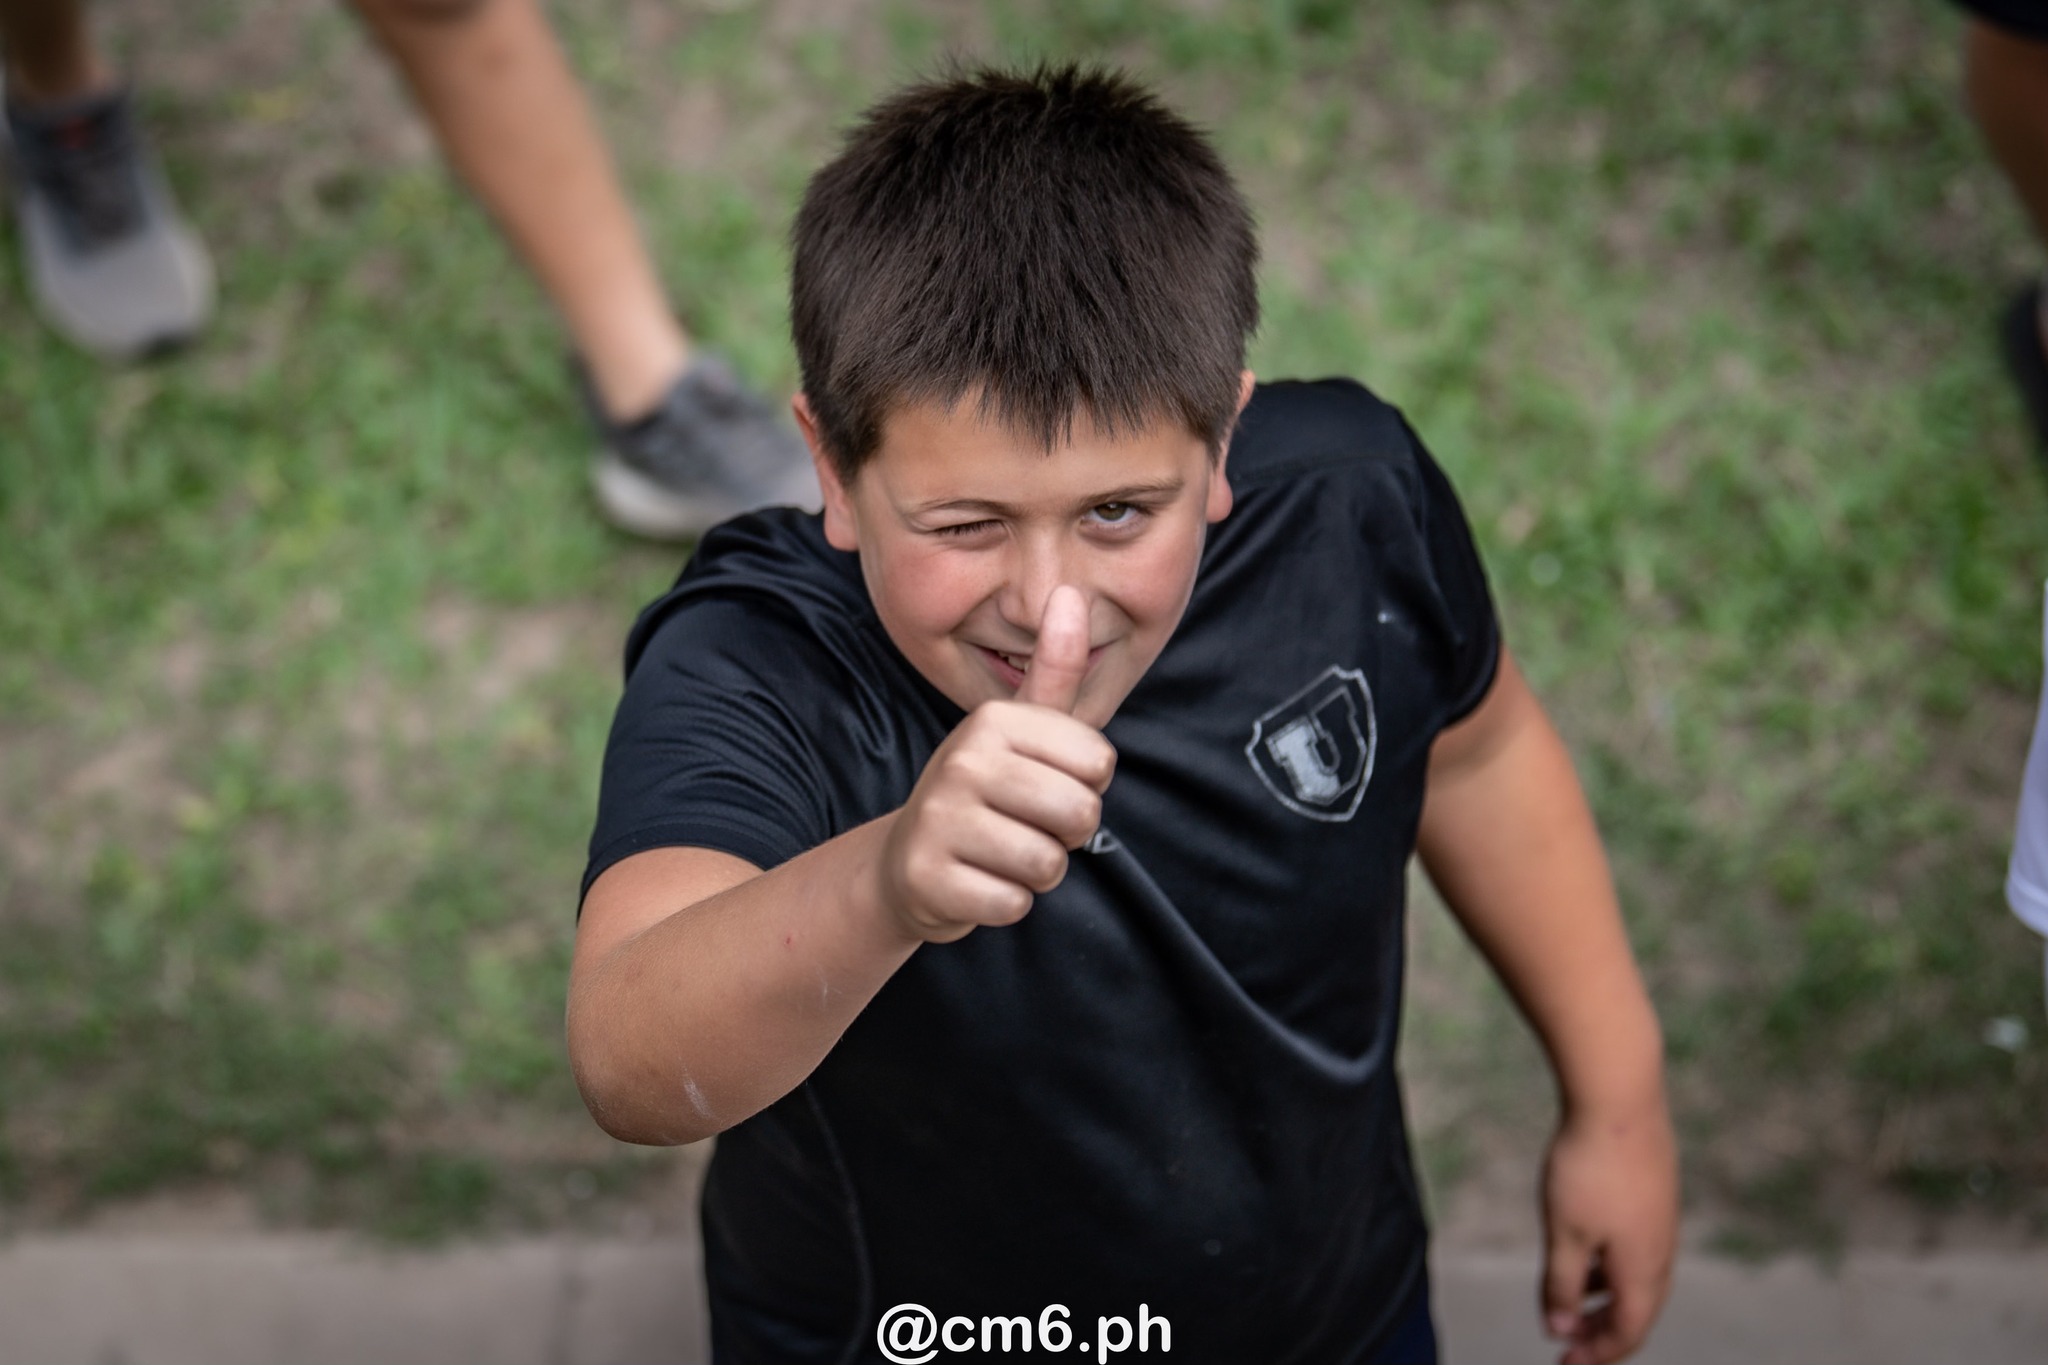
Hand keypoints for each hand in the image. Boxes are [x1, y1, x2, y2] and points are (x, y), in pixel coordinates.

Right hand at [878, 587, 1115, 942]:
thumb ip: (1055, 670)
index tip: (1043, 784)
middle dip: (1066, 835)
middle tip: (1024, 826)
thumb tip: (1073, 593)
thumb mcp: (1019, 731)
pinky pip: (1013, 904)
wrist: (907, 861)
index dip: (1085, 786)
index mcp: (992, 720)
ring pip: (1048, 863)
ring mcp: (939, 819)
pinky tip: (977, 882)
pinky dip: (1005, 903)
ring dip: (1037, 872)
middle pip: (1080, 814)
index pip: (1099, 763)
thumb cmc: (983, 791)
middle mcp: (961, 760)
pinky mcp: (929, 878)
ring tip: (1001, 854)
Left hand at [1539, 1093, 1678, 1364]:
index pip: (1628, 1332)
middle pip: (1638, 1309)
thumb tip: (1559, 1328)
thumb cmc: (1587, 1168)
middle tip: (1567, 1340)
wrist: (1620, 1098)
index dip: (1597, 1353)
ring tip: (1572, 1298)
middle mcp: (1662, 1250)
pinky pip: (1639, 1247)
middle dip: (1602, 1330)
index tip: (1564, 1362)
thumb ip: (1562, 1285)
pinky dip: (1613, 1263)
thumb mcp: (1564, 1234)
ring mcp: (1663, 1220)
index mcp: (1643, 1270)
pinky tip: (1586, 1247)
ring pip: (1639, 1276)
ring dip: (1607, 1296)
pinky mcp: (1656, 1193)